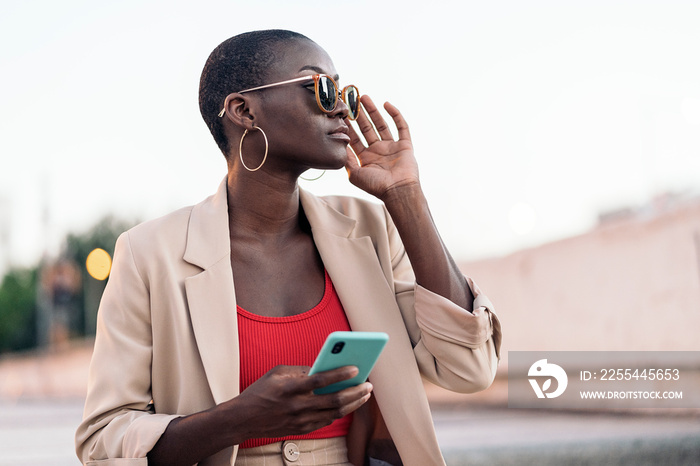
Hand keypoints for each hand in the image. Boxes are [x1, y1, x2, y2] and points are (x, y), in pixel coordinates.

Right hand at [226, 365, 372, 440]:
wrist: (243, 419)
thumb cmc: (261, 391)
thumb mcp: (277, 373)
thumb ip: (300, 370)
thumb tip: (323, 368)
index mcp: (290, 388)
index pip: (320, 380)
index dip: (340, 374)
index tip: (356, 368)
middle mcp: (297, 406)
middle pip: (334, 400)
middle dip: (355, 391)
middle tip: (368, 384)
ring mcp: (300, 421)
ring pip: (335, 413)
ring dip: (353, 403)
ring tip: (364, 393)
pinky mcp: (302, 430)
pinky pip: (327, 421)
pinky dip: (341, 412)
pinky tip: (350, 404)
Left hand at [345, 95, 419, 199]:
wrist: (398, 191)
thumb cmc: (375, 186)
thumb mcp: (354, 174)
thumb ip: (346, 158)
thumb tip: (337, 143)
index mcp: (366, 158)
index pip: (354, 138)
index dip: (348, 125)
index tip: (340, 113)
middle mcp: (378, 151)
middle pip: (366, 128)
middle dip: (359, 114)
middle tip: (351, 100)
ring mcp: (391, 147)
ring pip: (381, 124)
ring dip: (373, 111)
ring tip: (364, 97)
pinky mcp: (405, 145)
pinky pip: (401, 127)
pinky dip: (395, 115)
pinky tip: (387, 104)